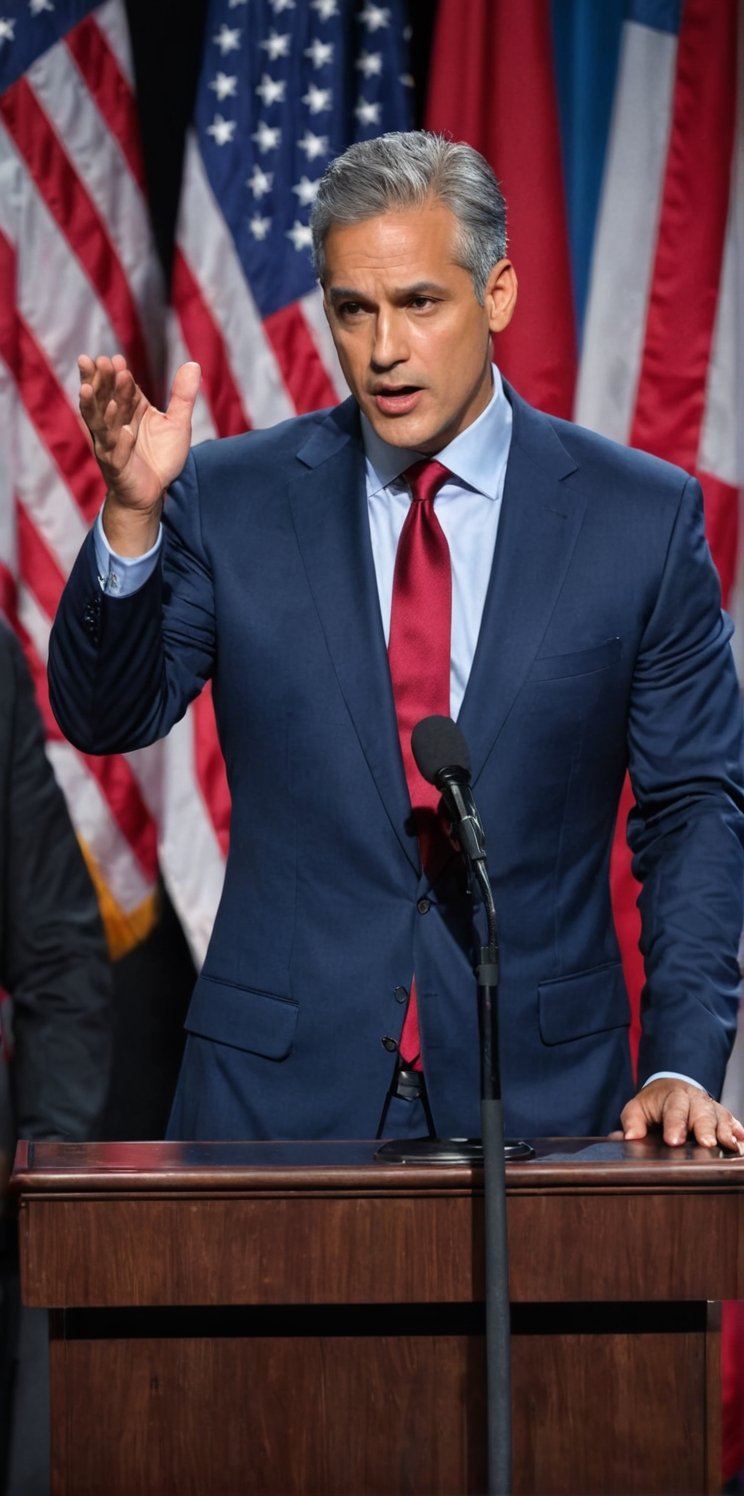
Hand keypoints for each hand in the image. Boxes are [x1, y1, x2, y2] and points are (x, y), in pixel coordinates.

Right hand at [78, 354, 200, 547]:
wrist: (153, 493)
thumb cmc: (160, 456)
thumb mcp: (176, 423)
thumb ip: (183, 395)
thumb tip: (193, 364)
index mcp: (127, 412)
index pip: (121, 390)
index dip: (117, 375)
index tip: (116, 359)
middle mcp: (114, 425)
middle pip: (104, 400)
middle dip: (100, 381)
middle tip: (99, 361)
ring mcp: (112, 446)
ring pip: (100, 423)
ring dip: (95, 406)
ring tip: (89, 388)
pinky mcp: (117, 467)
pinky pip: (115, 453)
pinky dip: (118, 442)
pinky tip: (124, 431)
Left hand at [617, 1077, 743, 1151]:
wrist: (671, 1087)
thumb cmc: (653, 1104)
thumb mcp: (637, 1108)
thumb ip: (633, 1122)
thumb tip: (630, 1137)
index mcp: (673, 1095)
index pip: (674, 1109)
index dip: (675, 1125)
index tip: (673, 1141)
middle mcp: (695, 1098)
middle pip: (701, 1112)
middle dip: (705, 1128)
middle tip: (707, 1143)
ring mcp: (710, 1106)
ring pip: (720, 1116)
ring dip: (725, 1131)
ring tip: (730, 1145)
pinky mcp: (721, 1115)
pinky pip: (731, 1120)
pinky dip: (737, 1130)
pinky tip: (741, 1140)